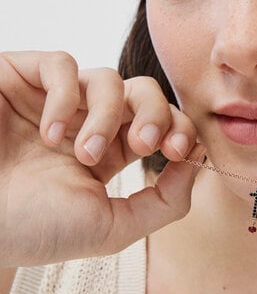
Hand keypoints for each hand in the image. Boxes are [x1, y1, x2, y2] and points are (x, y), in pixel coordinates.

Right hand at [0, 51, 203, 266]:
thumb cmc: (33, 229)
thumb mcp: (111, 228)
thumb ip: (164, 203)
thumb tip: (198, 163)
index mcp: (111, 151)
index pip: (161, 123)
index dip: (180, 128)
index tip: (181, 149)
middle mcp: (87, 121)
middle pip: (144, 92)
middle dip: (155, 114)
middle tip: (144, 144)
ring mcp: (56, 99)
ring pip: (108, 78)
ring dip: (105, 115)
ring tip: (81, 152)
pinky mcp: (23, 79)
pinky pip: (62, 64)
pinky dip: (65, 96)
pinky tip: (49, 133)